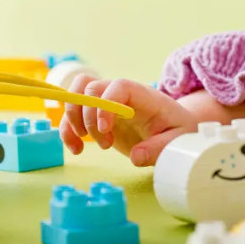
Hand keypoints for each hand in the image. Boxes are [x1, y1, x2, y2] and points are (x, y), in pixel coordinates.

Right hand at [59, 76, 198, 166]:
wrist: (172, 127)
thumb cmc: (176, 129)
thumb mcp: (177, 140)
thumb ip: (159, 148)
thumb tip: (136, 157)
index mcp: (141, 94)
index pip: (118, 86)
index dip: (106, 104)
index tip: (105, 129)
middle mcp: (119, 93)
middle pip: (90, 87)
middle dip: (88, 116)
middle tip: (104, 143)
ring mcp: (104, 102)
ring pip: (75, 94)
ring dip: (71, 119)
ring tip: (83, 145)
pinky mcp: (95, 115)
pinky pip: (72, 113)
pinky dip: (67, 129)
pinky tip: (76, 149)